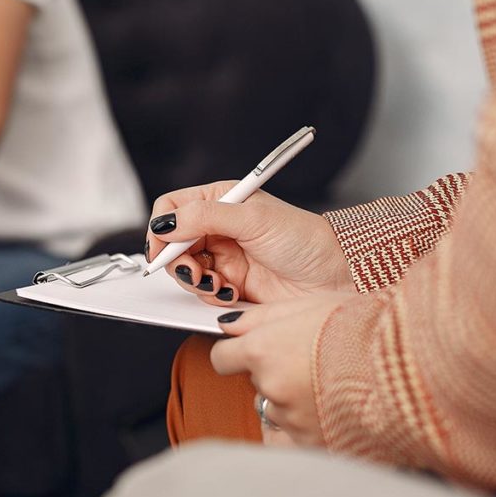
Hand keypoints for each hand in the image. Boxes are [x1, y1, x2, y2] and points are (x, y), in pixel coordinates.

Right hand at [146, 182, 353, 306]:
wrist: (334, 276)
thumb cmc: (304, 239)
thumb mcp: (252, 219)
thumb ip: (205, 217)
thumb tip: (165, 224)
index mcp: (220, 200)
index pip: (172, 208)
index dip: (161, 228)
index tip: (162, 248)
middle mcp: (217, 227)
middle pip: (172, 243)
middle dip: (179, 261)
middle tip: (196, 272)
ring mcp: (222, 257)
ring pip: (184, 270)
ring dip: (196, 281)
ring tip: (219, 285)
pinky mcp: (229, 284)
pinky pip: (202, 292)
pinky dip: (211, 296)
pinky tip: (231, 293)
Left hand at [211, 292, 352, 446]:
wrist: (416, 362)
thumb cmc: (367, 326)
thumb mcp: (309, 304)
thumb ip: (260, 316)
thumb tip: (228, 325)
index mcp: (264, 352)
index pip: (222, 358)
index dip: (236, 353)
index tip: (250, 351)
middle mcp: (273, 389)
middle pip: (257, 384)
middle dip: (276, 374)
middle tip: (315, 359)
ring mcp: (295, 421)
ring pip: (281, 410)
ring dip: (298, 400)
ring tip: (336, 382)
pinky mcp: (319, 445)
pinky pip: (304, 435)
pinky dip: (318, 423)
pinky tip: (342, 405)